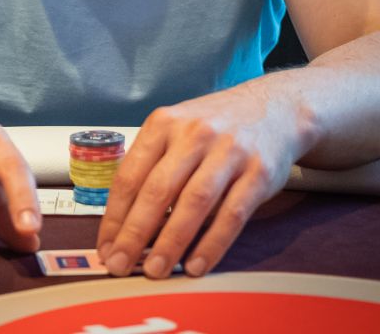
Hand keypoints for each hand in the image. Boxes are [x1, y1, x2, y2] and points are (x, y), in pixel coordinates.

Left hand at [96, 78, 311, 277]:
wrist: (274, 108)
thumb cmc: (215, 126)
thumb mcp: (178, 129)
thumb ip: (154, 165)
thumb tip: (123, 221)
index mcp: (165, 123)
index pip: (131, 173)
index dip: (114, 215)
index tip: (105, 247)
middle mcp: (194, 133)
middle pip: (158, 189)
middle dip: (135, 233)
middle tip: (120, 265)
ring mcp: (229, 151)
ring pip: (194, 202)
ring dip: (171, 241)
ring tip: (155, 271)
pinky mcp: (259, 172)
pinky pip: (232, 214)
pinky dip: (211, 244)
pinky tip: (195, 266)